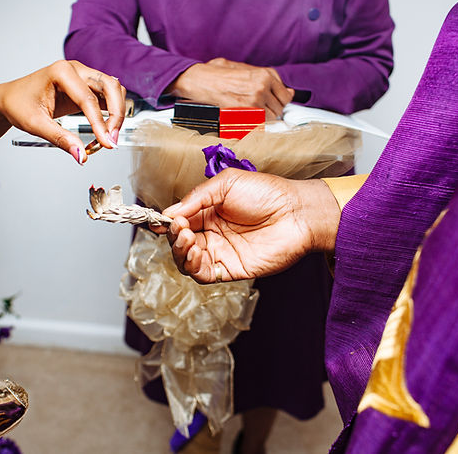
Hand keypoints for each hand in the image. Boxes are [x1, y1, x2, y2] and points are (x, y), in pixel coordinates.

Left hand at [0, 60, 125, 163]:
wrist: (10, 99)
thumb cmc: (18, 105)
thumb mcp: (36, 124)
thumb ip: (60, 139)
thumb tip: (81, 155)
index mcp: (61, 71)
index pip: (88, 98)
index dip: (100, 123)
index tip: (107, 143)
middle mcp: (76, 69)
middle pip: (110, 87)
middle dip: (116, 114)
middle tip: (112, 140)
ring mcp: (83, 76)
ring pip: (114, 90)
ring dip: (116, 113)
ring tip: (108, 136)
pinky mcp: (86, 86)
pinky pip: (108, 97)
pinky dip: (111, 113)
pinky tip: (105, 130)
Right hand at [151, 169, 339, 283]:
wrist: (296, 213)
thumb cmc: (268, 193)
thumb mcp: (226, 183)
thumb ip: (196, 197)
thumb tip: (171, 212)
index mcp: (208, 211)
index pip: (179, 220)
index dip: (167, 222)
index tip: (160, 220)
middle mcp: (212, 233)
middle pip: (179, 242)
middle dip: (173, 236)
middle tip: (179, 228)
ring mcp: (220, 251)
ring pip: (187, 260)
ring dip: (180, 252)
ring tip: (187, 238)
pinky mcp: (231, 269)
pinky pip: (203, 274)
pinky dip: (193, 267)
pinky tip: (196, 253)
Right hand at [167, 58, 293, 119]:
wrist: (199, 80)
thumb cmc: (218, 73)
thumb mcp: (245, 68)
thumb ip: (267, 78)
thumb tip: (287, 90)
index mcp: (265, 74)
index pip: (286, 94)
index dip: (280, 101)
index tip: (273, 103)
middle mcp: (263, 87)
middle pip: (280, 108)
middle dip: (272, 110)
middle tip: (259, 108)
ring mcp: (255, 101)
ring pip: (271, 118)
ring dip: (263, 118)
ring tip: (250, 112)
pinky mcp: (245, 114)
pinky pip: (259, 124)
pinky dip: (254, 123)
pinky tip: (245, 117)